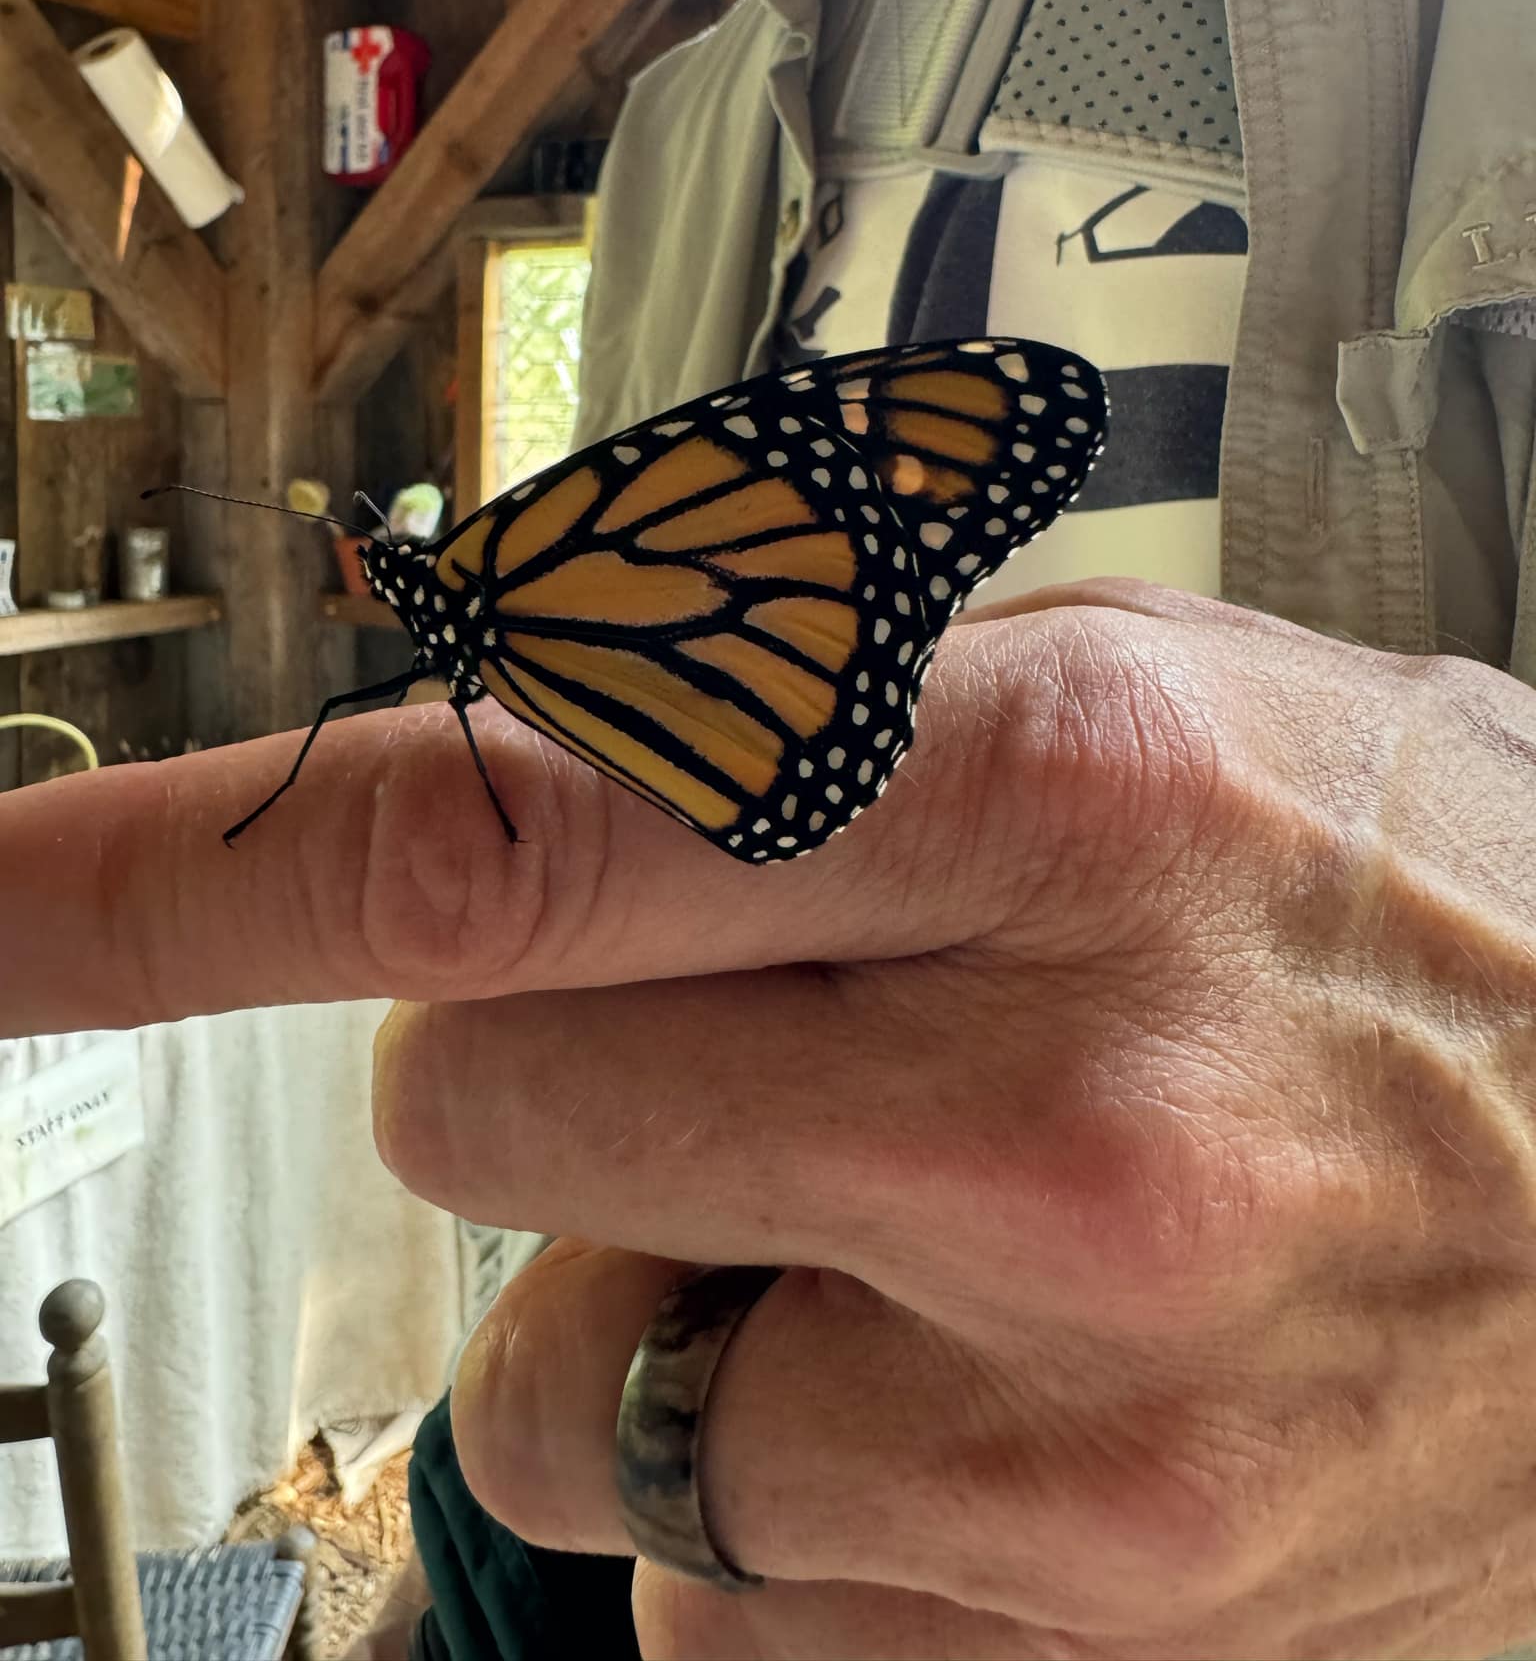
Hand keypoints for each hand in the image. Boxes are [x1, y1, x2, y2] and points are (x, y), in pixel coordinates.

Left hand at [5, 582, 1535, 1658]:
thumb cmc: (1432, 907)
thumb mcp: (1150, 693)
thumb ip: (799, 720)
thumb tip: (501, 765)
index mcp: (1047, 794)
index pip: (489, 831)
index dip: (171, 872)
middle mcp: (1047, 1122)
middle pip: (474, 1111)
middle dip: (555, 1064)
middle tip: (767, 1031)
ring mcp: (1068, 1434)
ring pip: (573, 1393)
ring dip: (675, 1299)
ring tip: (915, 1232)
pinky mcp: (1075, 1649)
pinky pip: (721, 1597)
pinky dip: (797, 1497)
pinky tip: (992, 1403)